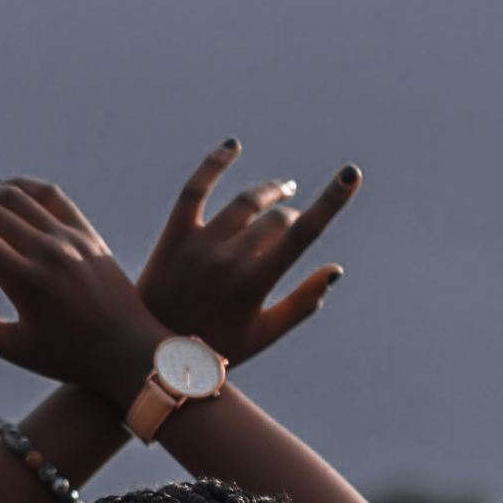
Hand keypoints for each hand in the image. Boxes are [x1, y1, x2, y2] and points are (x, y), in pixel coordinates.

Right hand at [0, 181, 173, 403]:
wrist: (131, 353)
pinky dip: (22, 187)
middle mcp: (48, 253)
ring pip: (18, 195)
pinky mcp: (88, 234)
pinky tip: (7, 194)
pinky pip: (50, 195)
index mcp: (26, 282)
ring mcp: (71, 240)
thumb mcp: (14, 349)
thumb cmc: (69, 357)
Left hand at [135, 139, 359, 365]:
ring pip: (245, 203)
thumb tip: (334, 269)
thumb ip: (302, 304)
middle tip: (293, 223)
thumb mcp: (263, 335)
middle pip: (275, 220)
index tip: (350, 176)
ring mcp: (198, 245)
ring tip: (281, 191)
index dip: (330, 202)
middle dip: (291, 218)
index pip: (300, 236)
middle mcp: (226, 260)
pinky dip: (214, 164)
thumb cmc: (215, 351)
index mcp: (252, 285)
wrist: (152, 356)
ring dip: (269, 193)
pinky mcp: (174, 236)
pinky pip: (194, 189)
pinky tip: (232, 146)